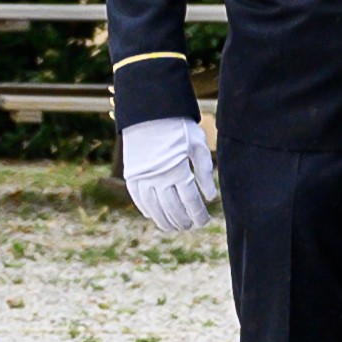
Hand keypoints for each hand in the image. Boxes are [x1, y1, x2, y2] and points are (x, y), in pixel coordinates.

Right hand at [120, 114, 216, 231]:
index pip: (190, 201)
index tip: (204, 221)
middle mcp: (158, 177)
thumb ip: (204, 172)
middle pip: (172, 208)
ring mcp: (142, 177)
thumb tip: (210, 197)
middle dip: (182, 220)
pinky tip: (154, 216)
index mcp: (177, 170)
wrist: (148, 114)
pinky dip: (146, 209)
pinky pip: (138, 198)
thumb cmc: (179, 128)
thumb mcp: (198, 146)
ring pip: (153, 207)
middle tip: (190, 226)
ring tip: (174, 227)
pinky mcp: (131, 174)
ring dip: (164, 220)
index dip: (197, 214)